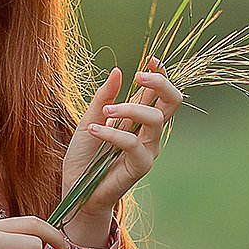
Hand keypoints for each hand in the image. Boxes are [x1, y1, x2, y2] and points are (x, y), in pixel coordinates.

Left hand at [62, 57, 183, 224]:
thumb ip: (103, 98)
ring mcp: (148, 149)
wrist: (76, 190)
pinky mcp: (141, 166)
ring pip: (155, 119)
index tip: (151, 58)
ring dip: (130, 109)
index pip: (159, 92)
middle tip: (139, 75)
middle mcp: (149, 132)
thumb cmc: (83, 157)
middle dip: (160, 84)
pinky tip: (94, 130)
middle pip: (173, 102)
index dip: (160, 74)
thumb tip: (118, 71)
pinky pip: (133, 144)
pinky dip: (112, 134)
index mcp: (139, 118)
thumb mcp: (88, 121)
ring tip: (105, 112)